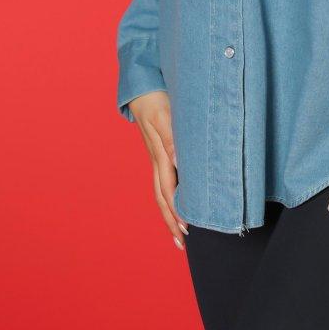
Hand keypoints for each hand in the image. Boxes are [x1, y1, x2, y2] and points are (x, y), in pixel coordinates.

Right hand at [126, 90, 188, 250]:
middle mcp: (158, 160)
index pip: (169, 191)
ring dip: (169, 212)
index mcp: (160, 155)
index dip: (177, 211)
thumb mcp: (165, 116)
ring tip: (178, 231)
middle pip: (163, 197)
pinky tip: (177, 200)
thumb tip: (176, 163)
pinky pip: (164, 179)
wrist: (143, 86)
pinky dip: (170, 195)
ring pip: (162, 191)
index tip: (186, 230)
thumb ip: (172, 139)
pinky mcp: (159, 151)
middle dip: (171, 221)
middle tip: (181, 243)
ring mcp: (156, 157)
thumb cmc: (155, 99)